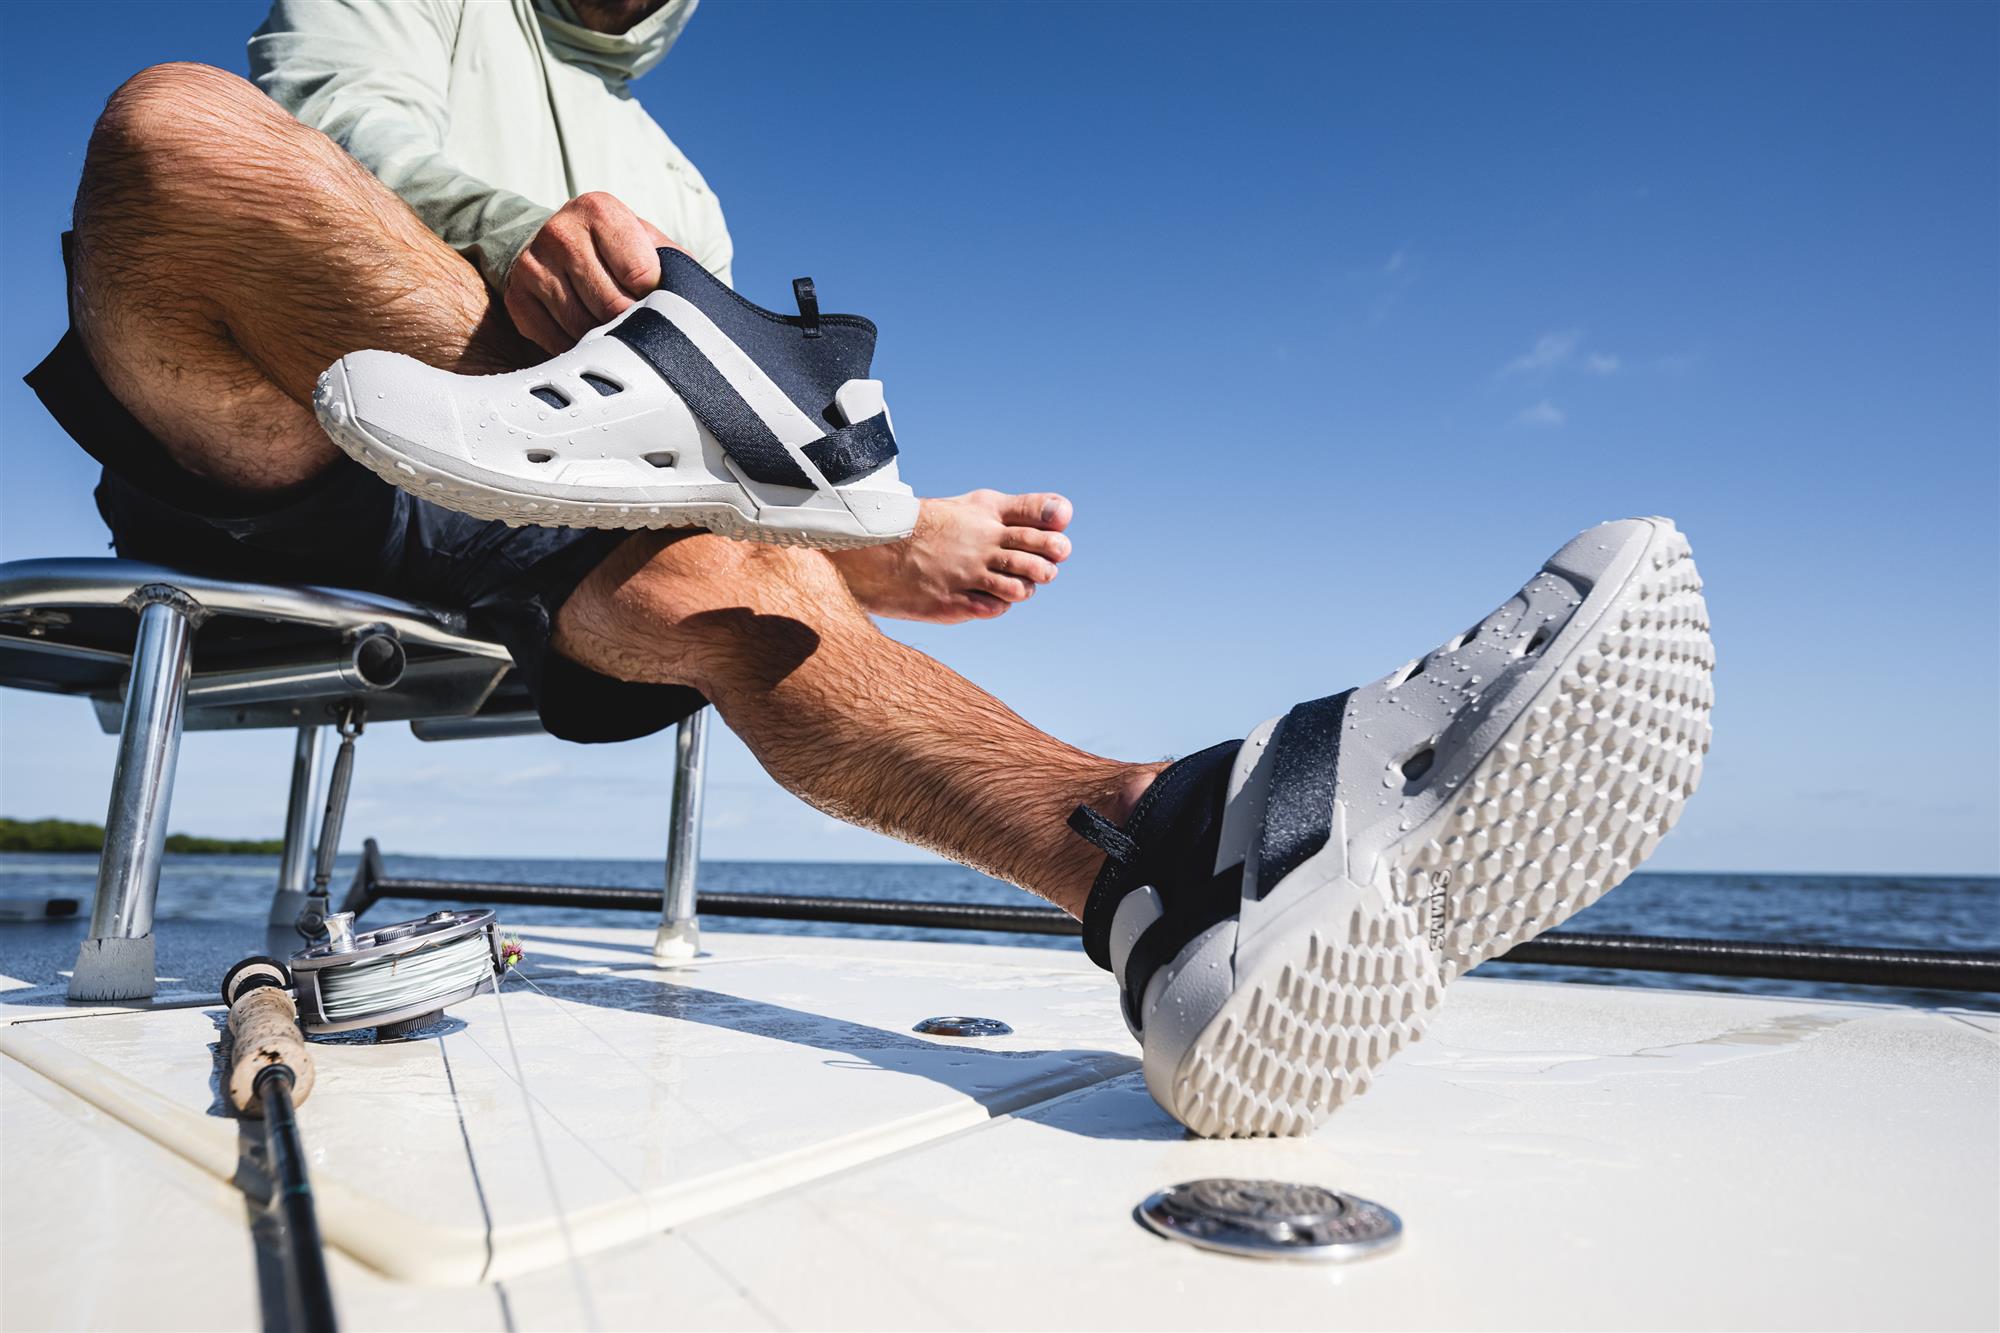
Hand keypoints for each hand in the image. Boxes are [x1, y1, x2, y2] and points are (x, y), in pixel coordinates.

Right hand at [505, 192, 677, 352]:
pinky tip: (589, 338)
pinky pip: (556, 342)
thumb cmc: (619, 250)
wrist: (560, 244)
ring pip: (582, 326)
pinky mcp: (517, 299)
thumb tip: (694, 306)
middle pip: (610, 304)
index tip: (655, 300)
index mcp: (599, 210)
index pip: (640, 274)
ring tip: (617, 332)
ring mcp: (533, 266)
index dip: (654, 298)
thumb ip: (674, 265)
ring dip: (606, 339)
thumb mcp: (650, 244)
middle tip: (640, 326)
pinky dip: (579, 349)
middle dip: (631, 323)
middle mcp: (561, 232)